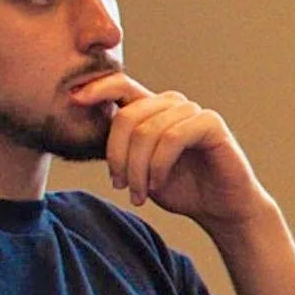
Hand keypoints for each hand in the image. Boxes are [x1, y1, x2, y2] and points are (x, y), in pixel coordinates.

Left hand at [69, 73, 271, 228]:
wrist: (221, 209)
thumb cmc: (181, 188)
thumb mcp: (139, 169)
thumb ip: (119, 148)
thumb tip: (84, 130)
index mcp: (153, 109)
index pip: (120, 86)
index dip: (96, 88)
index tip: (73, 100)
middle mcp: (172, 104)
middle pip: (128, 116)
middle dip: (117, 156)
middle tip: (119, 185)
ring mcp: (192, 111)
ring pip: (147, 131)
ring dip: (137, 169)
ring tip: (139, 194)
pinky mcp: (210, 123)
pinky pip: (172, 138)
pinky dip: (159, 165)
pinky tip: (158, 184)